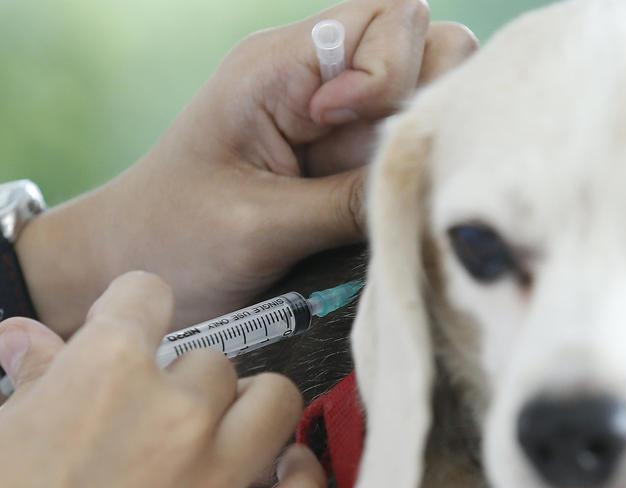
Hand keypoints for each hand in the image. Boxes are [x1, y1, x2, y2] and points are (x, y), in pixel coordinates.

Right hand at [0, 272, 325, 487]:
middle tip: (165, 419)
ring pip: (275, 401)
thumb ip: (32, 379)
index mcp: (103, 372)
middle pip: (215, 363)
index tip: (138, 330)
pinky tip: (287, 471)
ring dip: (257, 410)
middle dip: (190, 384)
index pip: (147, 294)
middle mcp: (171, 414)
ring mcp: (210, 481)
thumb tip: (26, 337)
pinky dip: (304, 478)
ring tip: (237, 430)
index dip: (139, 310)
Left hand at [17, 0, 477, 334]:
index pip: (391, 19)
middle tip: (386, 163)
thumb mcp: (261, 225)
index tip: (346, 127)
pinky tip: (387, 210)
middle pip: (428, 47)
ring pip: (429, 99)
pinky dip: (414, 176)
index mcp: (282, 66)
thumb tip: (435, 187)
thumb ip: (349, 203)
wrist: (132, 266)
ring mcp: (341, 122)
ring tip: (385, 192)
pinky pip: (408, 150)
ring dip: (424, 143)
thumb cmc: (176, 239)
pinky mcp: (348, 162)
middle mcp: (320, 81)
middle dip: (427, 100)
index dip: (392, 72)